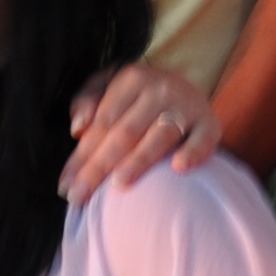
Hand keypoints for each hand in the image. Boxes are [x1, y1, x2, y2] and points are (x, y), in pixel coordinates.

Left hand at [61, 63, 223, 197]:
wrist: (188, 88)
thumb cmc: (137, 97)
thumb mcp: (108, 86)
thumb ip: (87, 100)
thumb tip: (78, 127)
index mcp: (132, 79)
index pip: (102, 123)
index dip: (81, 155)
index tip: (66, 186)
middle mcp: (160, 89)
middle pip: (125, 133)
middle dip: (99, 167)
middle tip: (80, 196)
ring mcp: (187, 106)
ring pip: (160, 136)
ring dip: (139, 160)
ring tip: (119, 183)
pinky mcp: (210, 124)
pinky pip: (204, 139)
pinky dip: (193, 152)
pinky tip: (178, 168)